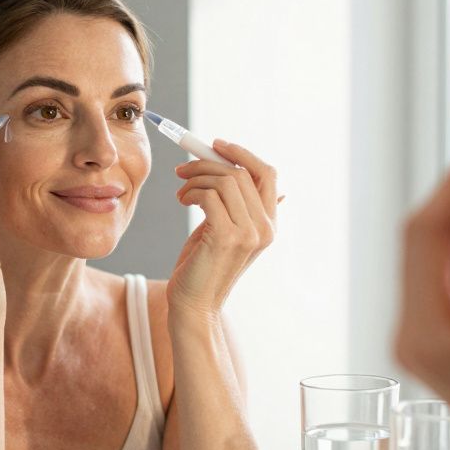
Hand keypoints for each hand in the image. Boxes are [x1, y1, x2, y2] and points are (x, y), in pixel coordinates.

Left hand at [168, 141, 277, 319]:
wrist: (193, 304)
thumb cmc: (203, 266)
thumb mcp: (224, 230)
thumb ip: (236, 204)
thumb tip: (241, 172)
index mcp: (269, 225)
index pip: (268, 174)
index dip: (243, 154)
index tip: (216, 145)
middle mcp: (265, 228)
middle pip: (242, 172)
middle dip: (207, 163)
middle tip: (182, 169)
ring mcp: (249, 233)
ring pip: (225, 180)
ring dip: (195, 178)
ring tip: (180, 193)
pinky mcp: (227, 236)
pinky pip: (209, 195)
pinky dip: (191, 192)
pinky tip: (182, 201)